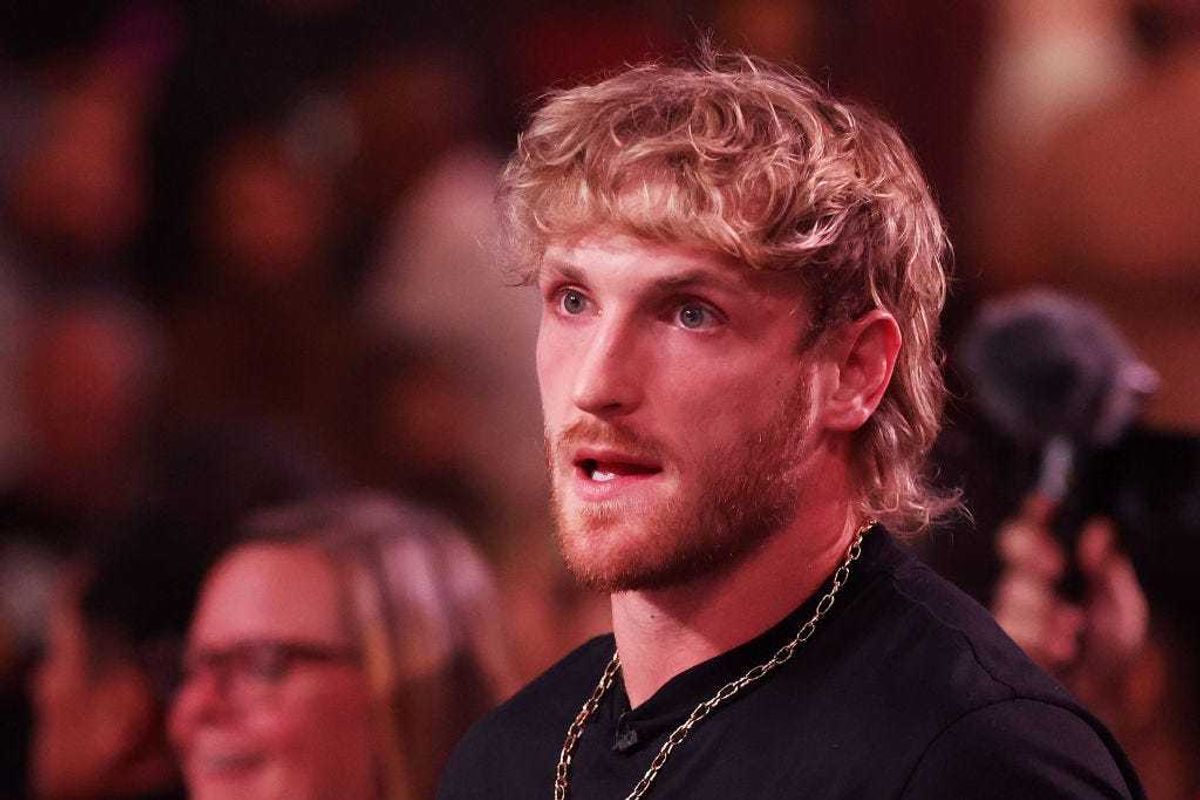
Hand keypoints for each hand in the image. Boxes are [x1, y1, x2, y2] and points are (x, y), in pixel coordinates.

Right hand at [992, 495, 1147, 686]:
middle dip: (1031, 552)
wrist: (1107, 708)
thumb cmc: (1112, 661)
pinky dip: (1037, 636)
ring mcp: (1011, 619)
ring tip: (1072, 626)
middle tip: (1055, 567)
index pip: (1030, 533)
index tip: (1048, 505)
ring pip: (1008, 592)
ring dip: (1041, 607)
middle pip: (1010, 549)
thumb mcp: (1124, 611)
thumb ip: (1110, 572)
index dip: (1033, 515)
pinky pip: (1006, 630)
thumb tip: (1098, 531)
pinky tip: (1061, 646)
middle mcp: (1026, 591)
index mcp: (1049, 573)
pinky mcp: (1001, 648)